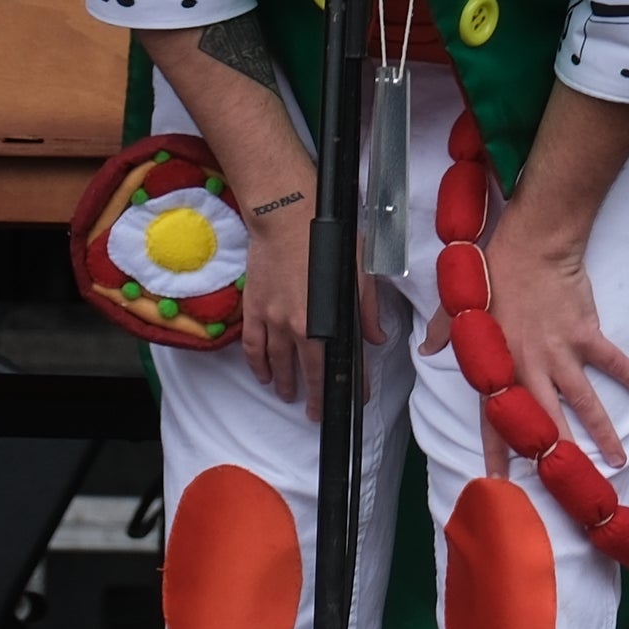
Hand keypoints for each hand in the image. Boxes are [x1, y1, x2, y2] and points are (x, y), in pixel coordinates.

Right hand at [237, 189, 389, 419]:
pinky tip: (263, 375)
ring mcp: (272, 320)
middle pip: (306, 372)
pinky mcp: (253, 309)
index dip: (352, 384)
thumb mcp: (360, 272)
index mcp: (326, 319)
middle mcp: (298, 327)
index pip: (342, 362)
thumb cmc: (328, 239)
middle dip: (313, 396)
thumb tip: (376, 338)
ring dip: (284, 384)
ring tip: (288, 395)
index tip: (357, 399)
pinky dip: (257, 365)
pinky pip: (252, 347)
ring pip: (277, 364)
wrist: (286, 216)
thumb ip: (366, 310)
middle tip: (316, 413)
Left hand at [426, 215, 628, 474]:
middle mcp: (529, 367)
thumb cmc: (495, 271)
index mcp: (499, 365)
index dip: (497, 453)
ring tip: (617, 460)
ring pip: (583, 402)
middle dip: (557, 457)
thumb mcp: (464, 305)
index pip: (496, 419)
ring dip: (601, 432)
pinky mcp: (586, 334)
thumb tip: (429, 349)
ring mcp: (560, 352)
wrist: (534, 245)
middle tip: (569, 486)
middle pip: (545, 422)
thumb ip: (448, 331)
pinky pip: (612, 360)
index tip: (498, 484)